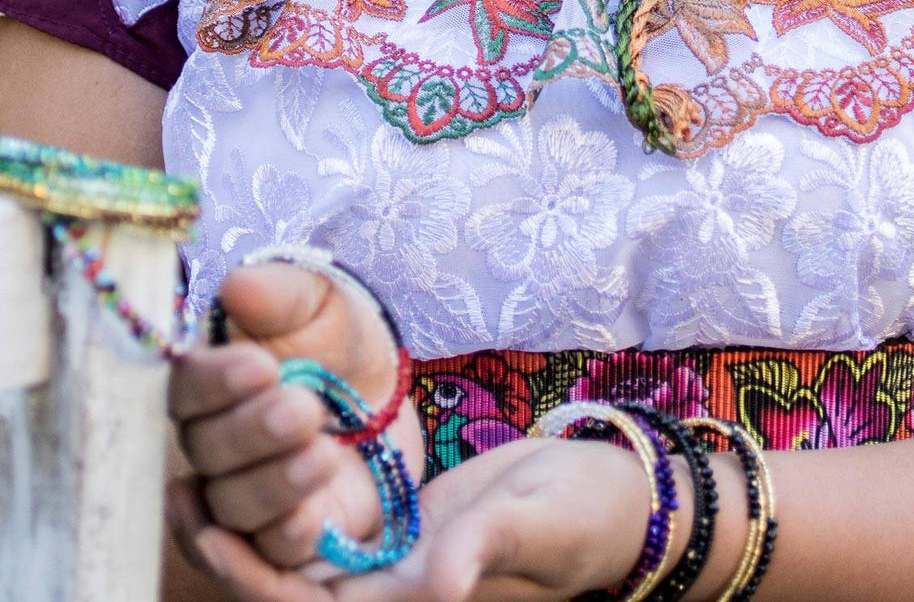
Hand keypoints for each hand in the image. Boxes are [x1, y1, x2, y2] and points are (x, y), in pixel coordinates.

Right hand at [166, 261, 424, 591]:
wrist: (385, 390)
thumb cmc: (336, 337)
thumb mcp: (319, 301)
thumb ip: (278, 295)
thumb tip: (236, 287)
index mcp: (208, 382)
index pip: (185, 388)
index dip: (215, 383)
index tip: (260, 365)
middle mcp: (213, 444)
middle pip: (207, 451)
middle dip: (253, 432)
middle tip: (302, 408)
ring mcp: (243, 494)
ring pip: (232, 505)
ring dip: (274, 482)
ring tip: (324, 451)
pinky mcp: (284, 535)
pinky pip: (267, 554)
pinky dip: (285, 536)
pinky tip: (312, 515)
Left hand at [169, 429, 690, 601]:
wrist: (610, 497)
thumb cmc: (582, 517)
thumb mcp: (536, 525)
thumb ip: (484, 551)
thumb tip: (436, 589)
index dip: (254, 580)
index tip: (206, 529)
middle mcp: (392, 595)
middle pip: (291, 588)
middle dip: (232, 547)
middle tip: (181, 484)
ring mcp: (394, 565)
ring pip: (302, 556)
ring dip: (252, 519)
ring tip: (201, 463)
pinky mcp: (402, 531)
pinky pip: (333, 524)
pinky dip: (292, 494)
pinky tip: (264, 449)